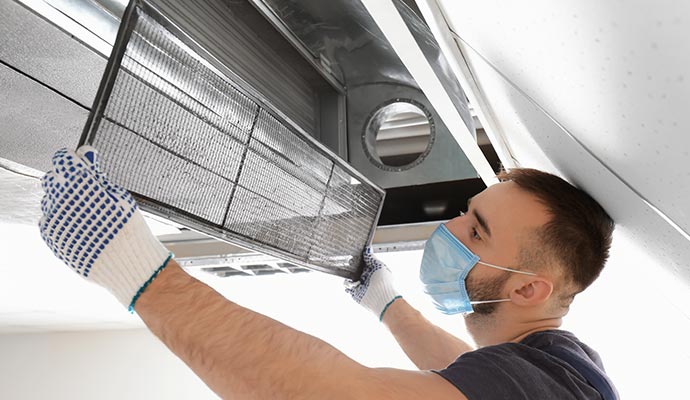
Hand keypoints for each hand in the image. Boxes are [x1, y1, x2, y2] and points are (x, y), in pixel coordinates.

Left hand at [39, 146, 171, 310]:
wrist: (127, 264)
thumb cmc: (128, 228)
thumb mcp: (119, 195)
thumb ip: (96, 173)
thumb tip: (84, 152)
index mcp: (79, 183)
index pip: (64, 158)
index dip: (75, 159)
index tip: (84, 164)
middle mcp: (60, 199)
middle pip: (53, 178)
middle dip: (67, 179)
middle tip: (86, 190)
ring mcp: (53, 219)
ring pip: (49, 199)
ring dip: (63, 200)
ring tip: (86, 212)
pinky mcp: (51, 237)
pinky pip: (48, 220)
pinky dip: (61, 219)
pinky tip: (80, 226)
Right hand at [345, 248, 401, 320]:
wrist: (381, 297)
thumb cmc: (383, 281)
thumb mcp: (378, 265)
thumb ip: (371, 257)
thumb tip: (367, 248)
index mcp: (372, 270)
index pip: (363, 262)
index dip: (358, 258)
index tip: (353, 252)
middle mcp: (366, 277)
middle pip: (355, 269)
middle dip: (351, 266)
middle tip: (348, 262)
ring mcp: (360, 285)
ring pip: (350, 277)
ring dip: (349, 276)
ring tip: (354, 276)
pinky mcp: (355, 292)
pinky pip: (347, 286)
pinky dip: (348, 284)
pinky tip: (353, 284)